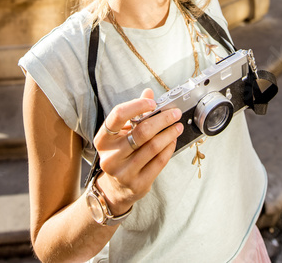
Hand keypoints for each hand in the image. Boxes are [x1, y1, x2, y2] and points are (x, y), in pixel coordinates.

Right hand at [92, 88, 182, 214]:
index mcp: (103, 139)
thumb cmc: (120, 154)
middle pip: (141, 132)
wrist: (116, 188)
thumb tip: (148, 92)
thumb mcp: (121, 133)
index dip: (137, 106)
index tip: (153, 102)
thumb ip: (134, 113)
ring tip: (177, 126)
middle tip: (175, 113)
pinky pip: (159, 161)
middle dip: (162, 119)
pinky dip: (169, 148)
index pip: (118, 115)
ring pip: (153, 147)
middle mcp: (110, 156)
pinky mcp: (138, 183)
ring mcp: (124, 172)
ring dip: (169, 133)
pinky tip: (173, 140)